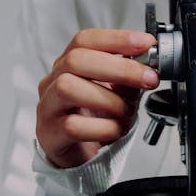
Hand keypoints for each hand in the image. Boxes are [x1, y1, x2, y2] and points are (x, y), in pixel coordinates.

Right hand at [36, 29, 158, 167]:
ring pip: (68, 88)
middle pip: (75, 60)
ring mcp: (48, 107)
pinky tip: (115, 129)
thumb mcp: (116, 92)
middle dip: (119, 67)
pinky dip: (103, 127)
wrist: (79, 156)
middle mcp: (53, 82)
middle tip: (147, 78)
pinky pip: (73, 126)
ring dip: (109, 99)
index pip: (84, 40)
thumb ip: (128, 77)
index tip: (146, 43)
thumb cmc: (95, 119)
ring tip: (126, 111)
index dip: (116, 39)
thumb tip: (148, 66)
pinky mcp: (50, 134)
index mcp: (67, 65)